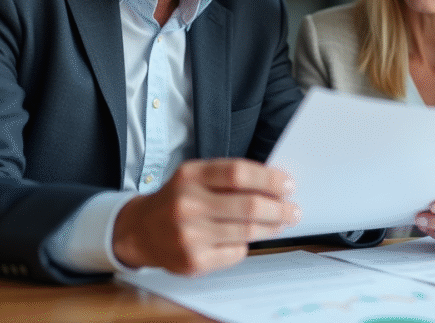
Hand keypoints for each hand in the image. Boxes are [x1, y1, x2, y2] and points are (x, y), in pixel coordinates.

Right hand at [112, 158, 299, 274]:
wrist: (140, 231)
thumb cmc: (178, 200)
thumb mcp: (196, 177)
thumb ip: (229, 177)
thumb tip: (276, 184)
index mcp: (190, 176)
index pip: (238, 173)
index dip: (269, 179)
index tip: (288, 184)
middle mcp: (187, 204)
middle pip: (249, 206)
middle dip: (280, 209)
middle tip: (293, 210)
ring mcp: (189, 235)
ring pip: (247, 232)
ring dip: (271, 227)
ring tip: (280, 223)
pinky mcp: (194, 261)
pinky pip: (236, 252)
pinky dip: (246, 245)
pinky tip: (245, 239)